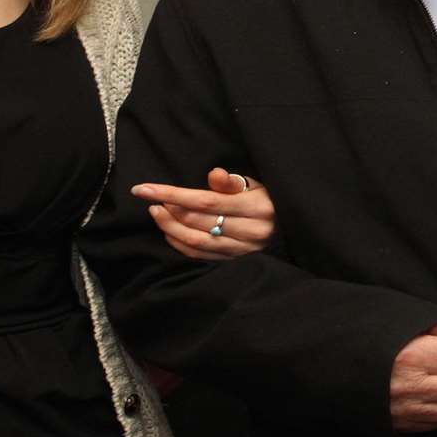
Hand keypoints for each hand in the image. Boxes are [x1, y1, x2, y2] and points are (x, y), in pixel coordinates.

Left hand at [132, 167, 276, 261]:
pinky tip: (169, 232)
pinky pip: (202, 256)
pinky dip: (181, 244)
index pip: (206, 201)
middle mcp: (251, 232)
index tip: (145, 189)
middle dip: (170, 210)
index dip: (173, 194)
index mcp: (257, 207)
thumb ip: (232, 182)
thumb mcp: (257, 184)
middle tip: (153, 199)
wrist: (291, 228)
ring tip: (157, 213)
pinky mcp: (237, 262)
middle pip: (199, 222)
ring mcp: (244, 251)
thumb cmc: (270, 200)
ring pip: (197, 242)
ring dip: (171, 227)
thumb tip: (214, 174)